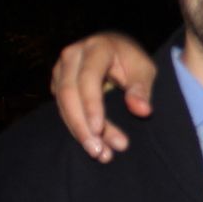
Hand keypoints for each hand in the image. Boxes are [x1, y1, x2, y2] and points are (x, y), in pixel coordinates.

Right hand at [50, 31, 158, 162]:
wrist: (115, 50)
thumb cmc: (131, 61)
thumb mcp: (145, 70)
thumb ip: (142, 89)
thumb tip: (142, 111)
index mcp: (96, 47)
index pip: (88, 78)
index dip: (91, 106)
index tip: (98, 131)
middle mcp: (73, 55)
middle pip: (69, 94)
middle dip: (82, 126)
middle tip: (99, 152)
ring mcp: (61, 68)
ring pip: (63, 104)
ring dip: (79, 131)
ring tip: (100, 154)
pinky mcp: (57, 82)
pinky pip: (62, 108)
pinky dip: (76, 127)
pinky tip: (92, 144)